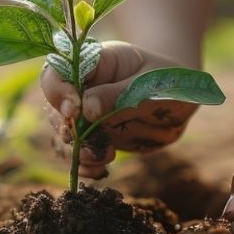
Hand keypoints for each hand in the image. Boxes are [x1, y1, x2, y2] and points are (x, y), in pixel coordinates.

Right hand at [42, 41, 198, 178]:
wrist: (179, 97)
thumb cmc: (166, 79)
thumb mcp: (148, 82)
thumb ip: (117, 94)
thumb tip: (85, 108)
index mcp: (93, 63)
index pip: (57, 72)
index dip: (58, 91)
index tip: (73, 110)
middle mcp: (82, 89)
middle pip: (54, 108)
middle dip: (67, 129)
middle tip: (89, 142)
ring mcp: (86, 115)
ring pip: (64, 134)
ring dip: (77, 151)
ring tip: (102, 158)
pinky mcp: (94, 137)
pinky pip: (79, 153)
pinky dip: (86, 166)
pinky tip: (99, 170)